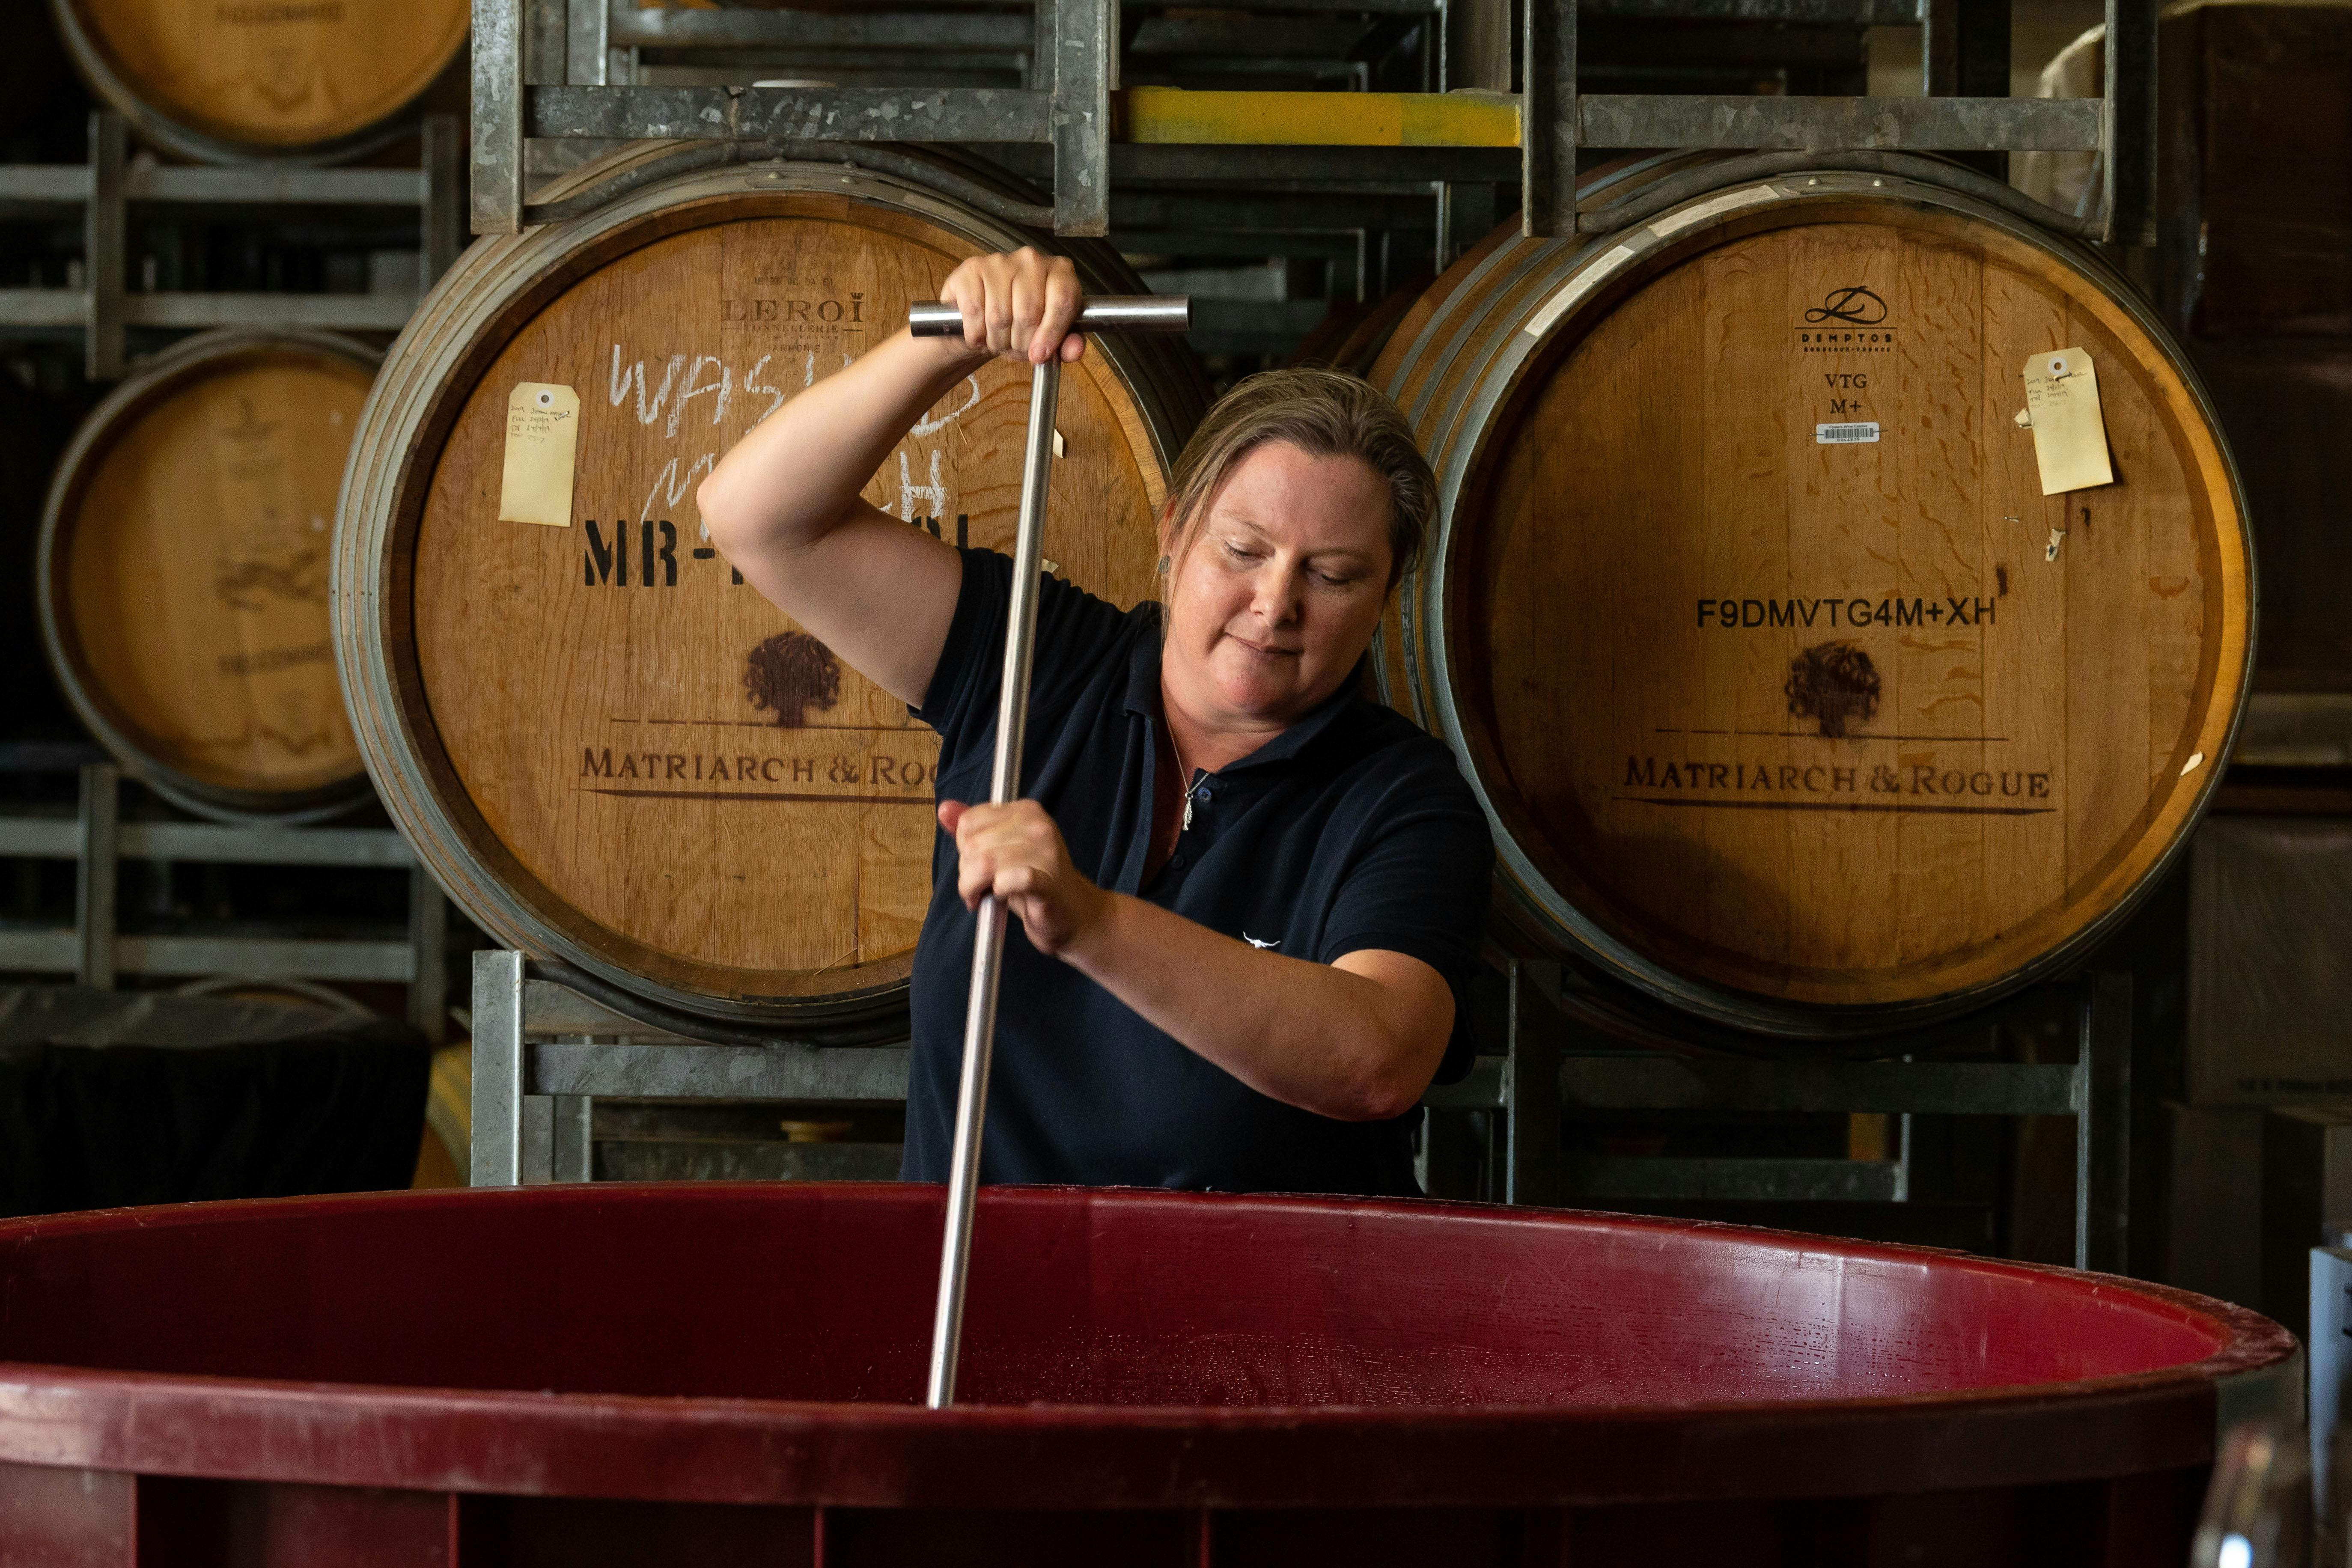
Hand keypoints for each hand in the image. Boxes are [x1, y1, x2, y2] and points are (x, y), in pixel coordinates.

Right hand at [932, 248, 1086, 366]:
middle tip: (1016, 346)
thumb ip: (1067, 344)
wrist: (982, 316)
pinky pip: (974, 311)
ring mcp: (1000, 261)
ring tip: (998, 339)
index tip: (1040, 354)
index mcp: (1059, 271)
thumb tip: (1073, 351)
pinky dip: (975, 332)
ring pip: (999, 316)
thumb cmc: (1021, 324)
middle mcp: (1031, 259)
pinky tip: (979, 332)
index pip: (1063, 301)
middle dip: (1020, 342)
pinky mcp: (972, 268)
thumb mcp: (1051, 338)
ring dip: (997, 340)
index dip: (1051, 333)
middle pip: (1029, 313)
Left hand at [938, 798, 1109, 955]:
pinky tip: (1003, 897)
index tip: (979, 864)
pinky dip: (998, 892)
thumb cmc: (1032, 881)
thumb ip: (973, 828)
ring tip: (988, 895)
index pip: (969, 822)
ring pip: (983, 865)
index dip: (966, 848)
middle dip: (968, 872)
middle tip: (984, 886)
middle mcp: (1038, 826)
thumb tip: (944, 808)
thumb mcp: (999, 849)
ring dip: (976, 888)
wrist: (1072, 914)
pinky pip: (1007, 880)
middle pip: (972, 845)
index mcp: (1026, 811)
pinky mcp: (1047, 882)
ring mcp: (1046, 852)